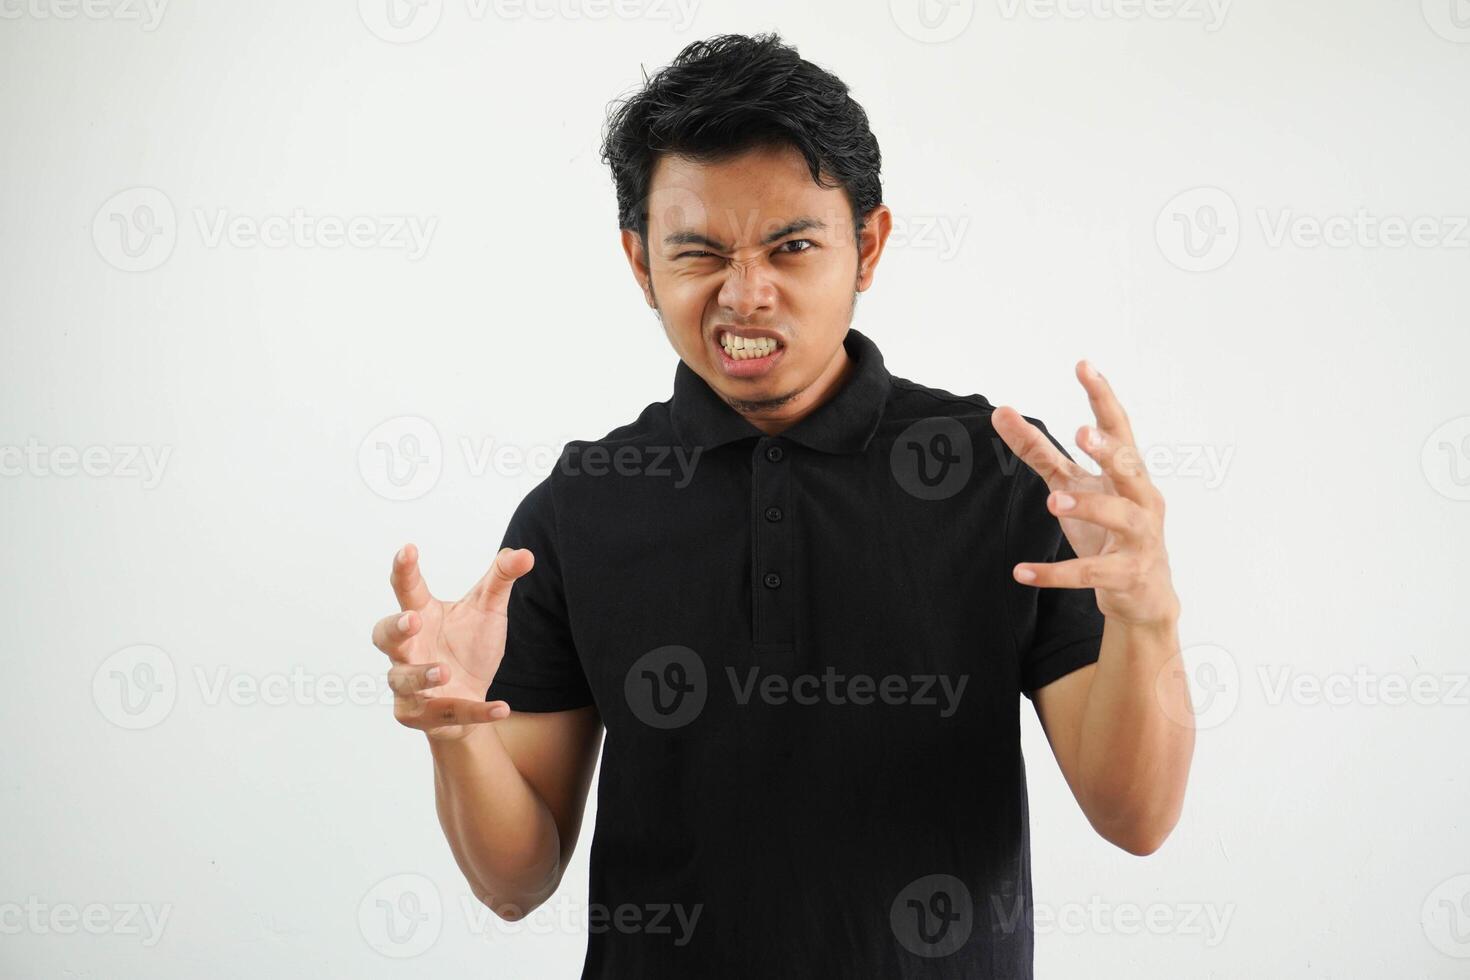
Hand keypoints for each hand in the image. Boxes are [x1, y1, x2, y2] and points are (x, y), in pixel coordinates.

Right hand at [371, 543, 534, 740]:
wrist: (473, 697)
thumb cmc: (469, 646)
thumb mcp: (487, 609)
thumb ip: (501, 579)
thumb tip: (525, 553)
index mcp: (421, 615)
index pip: (407, 590)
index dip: (405, 570)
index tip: (408, 549)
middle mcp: (408, 649)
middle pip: (385, 636)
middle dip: (395, 629)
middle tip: (412, 620)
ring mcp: (409, 684)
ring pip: (404, 680)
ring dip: (423, 675)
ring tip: (445, 670)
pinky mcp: (421, 715)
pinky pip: (446, 714)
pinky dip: (475, 712)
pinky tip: (502, 707)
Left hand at [992, 360, 1178, 627]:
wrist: (1143, 595)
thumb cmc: (1108, 529)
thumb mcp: (1072, 484)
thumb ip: (1038, 449)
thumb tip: (999, 410)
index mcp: (1128, 473)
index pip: (1118, 428)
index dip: (1102, 397)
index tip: (1084, 365)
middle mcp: (1141, 499)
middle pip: (1131, 468)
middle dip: (1110, 452)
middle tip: (1084, 433)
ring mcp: (1139, 538)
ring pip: (1119, 517)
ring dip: (1087, 506)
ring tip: (1052, 501)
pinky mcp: (1126, 574)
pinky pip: (1090, 573)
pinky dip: (1055, 573)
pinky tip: (1021, 572)